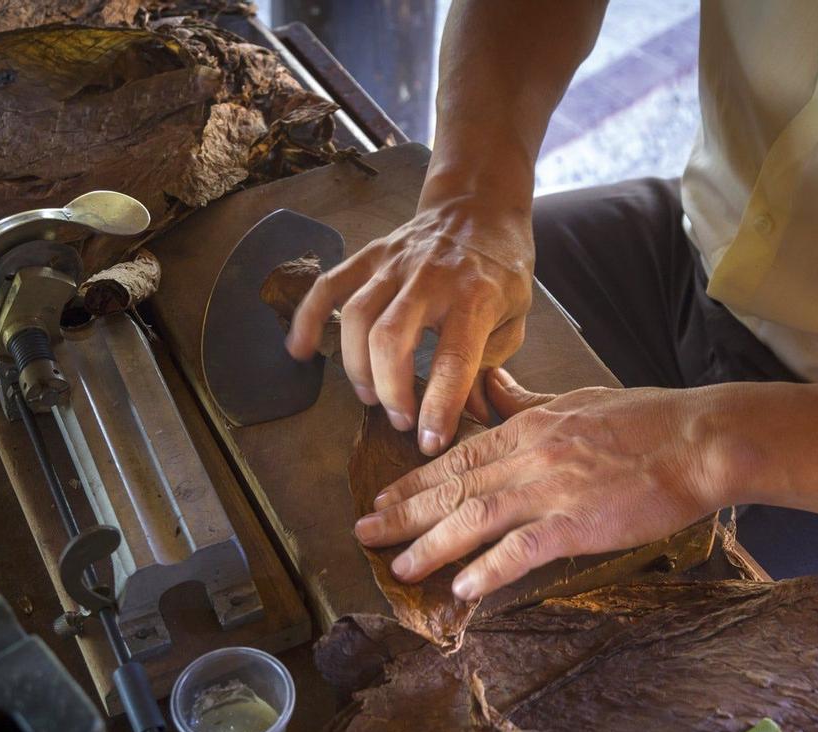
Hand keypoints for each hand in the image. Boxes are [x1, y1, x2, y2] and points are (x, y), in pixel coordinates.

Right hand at [285, 197, 533, 454]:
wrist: (480, 204)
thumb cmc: (500, 268)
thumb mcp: (516, 317)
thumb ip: (492, 366)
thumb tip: (473, 418)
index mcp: (475, 297)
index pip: (452, 360)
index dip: (438, 407)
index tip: (429, 442)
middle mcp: (431, 279)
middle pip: (390, 339)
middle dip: (389, 391)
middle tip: (401, 421)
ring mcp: (395, 264)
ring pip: (356, 317)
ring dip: (356, 367)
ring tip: (371, 398)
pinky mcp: (370, 256)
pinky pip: (329, 286)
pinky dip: (308, 319)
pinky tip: (301, 352)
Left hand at [353, 368, 727, 599]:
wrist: (699, 438)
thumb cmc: (647, 420)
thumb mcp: (577, 399)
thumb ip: (528, 401)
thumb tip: (493, 386)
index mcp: (529, 428)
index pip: (457, 456)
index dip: (415, 480)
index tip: (383, 498)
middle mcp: (529, 456)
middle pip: (453, 486)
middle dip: (404, 512)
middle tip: (365, 533)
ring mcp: (551, 488)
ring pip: (474, 516)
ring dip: (432, 543)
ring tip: (400, 567)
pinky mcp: (578, 521)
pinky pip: (523, 548)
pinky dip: (490, 567)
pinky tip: (464, 588)